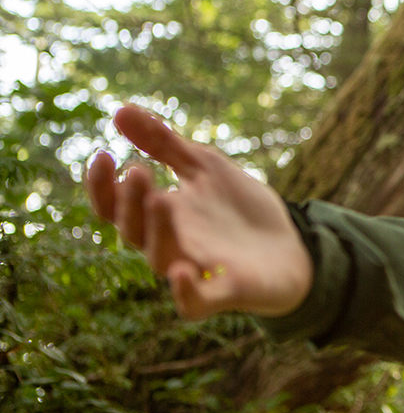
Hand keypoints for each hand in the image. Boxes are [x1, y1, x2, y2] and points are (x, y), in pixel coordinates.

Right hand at [87, 104, 312, 319]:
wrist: (292, 245)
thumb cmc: (239, 209)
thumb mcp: (204, 167)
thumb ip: (164, 144)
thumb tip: (119, 110)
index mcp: (160, 216)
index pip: (116, 206)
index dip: (102, 186)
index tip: (103, 155)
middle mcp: (170, 246)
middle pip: (135, 231)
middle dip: (132, 203)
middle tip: (138, 171)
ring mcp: (197, 269)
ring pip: (161, 259)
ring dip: (158, 231)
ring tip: (162, 198)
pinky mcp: (226, 291)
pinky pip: (195, 302)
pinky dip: (185, 291)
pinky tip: (181, 272)